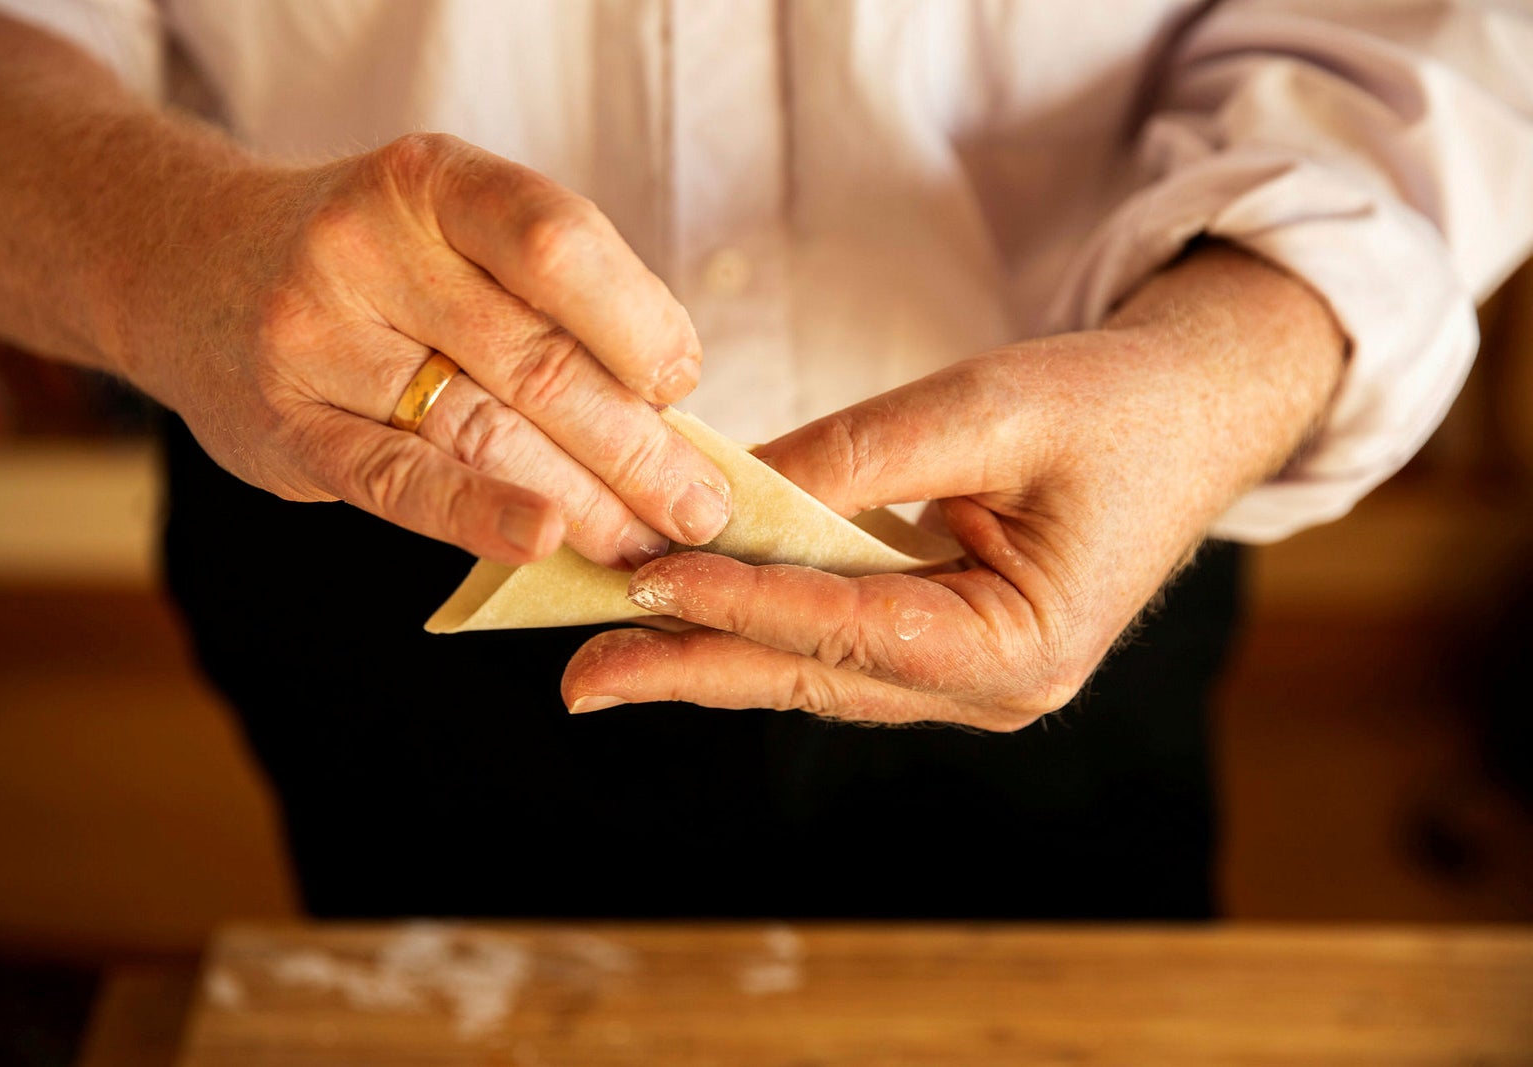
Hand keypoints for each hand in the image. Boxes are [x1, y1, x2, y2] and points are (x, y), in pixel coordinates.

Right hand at [0, 14, 730, 565]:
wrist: (190, 267)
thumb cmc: (369, 261)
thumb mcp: (447, 233)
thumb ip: (542, 300)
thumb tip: (669, 413)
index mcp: (430, 183)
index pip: (558, 245)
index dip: (639, 323)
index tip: (684, 386)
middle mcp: (367, 248)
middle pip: (533, 360)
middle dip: (636, 446)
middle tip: (702, 506)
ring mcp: (318, 338)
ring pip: (481, 430)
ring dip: (584, 499)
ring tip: (648, 540)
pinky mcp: (288, 426)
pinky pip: (400, 480)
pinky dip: (480, 514)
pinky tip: (545, 542)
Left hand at [562, 244, 1344, 728]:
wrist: (1197, 409)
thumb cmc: (1116, 403)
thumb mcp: (990, 407)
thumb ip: (860, 458)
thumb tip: (728, 494)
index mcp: (1024, 647)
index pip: (852, 632)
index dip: (741, 604)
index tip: (642, 581)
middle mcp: (994, 688)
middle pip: (817, 677)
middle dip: (695, 669)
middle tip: (581, 677)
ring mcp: (973, 680)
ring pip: (819, 671)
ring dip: (716, 652)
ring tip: (609, 652)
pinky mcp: (951, 648)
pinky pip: (841, 646)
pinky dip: (765, 625)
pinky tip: (693, 615)